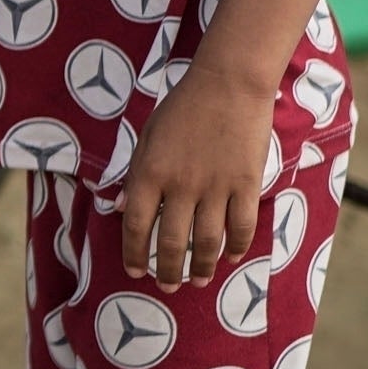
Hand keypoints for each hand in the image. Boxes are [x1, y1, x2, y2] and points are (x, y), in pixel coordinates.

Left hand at [113, 66, 272, 291]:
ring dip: (203, 267)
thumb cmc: (182, 107)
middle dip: (168, 271)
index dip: (133, 253)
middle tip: (168, 286)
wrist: (228, 82)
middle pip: (172, 242)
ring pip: (208, 242)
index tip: (135, 270)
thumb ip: (136, 174)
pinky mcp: (246, 184)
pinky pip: (242, 226)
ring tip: (199, 281)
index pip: (135, 225)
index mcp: (150, 172)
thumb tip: (121, 208)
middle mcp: (181, 185)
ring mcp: (216, 186)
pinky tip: (231, 257)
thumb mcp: (147, 136)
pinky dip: (237, 247)